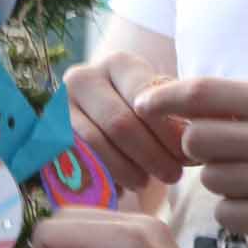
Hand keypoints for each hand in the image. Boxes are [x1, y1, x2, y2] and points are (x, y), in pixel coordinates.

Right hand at [64, 50, 186, 192]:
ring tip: (150, 181)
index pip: (146, 98)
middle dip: (152, 154)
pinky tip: (125, 184)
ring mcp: (60, 104)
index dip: (170, 132)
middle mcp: (83, 77)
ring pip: (96, 143)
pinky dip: (103, 174)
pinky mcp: (48, 131)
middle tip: (174, 176)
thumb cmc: (146, 117)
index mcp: (119, 64)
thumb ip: (180, 115)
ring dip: (128, 168)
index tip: (190, 156)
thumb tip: (199, 137)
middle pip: (121, 123)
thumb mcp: (163, 105)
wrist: (101, 120)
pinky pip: (76, 157)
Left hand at [135, 76, 247, 247]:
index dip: (162, 97)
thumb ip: (225, 104)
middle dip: (195, 149)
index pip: (200, 92)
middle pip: (193, 139)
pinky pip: (221, 212)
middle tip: (221, 154)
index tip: (141, 105)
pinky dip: (234, 211)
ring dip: (220, 181)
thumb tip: (157, 95)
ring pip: (206, 178)